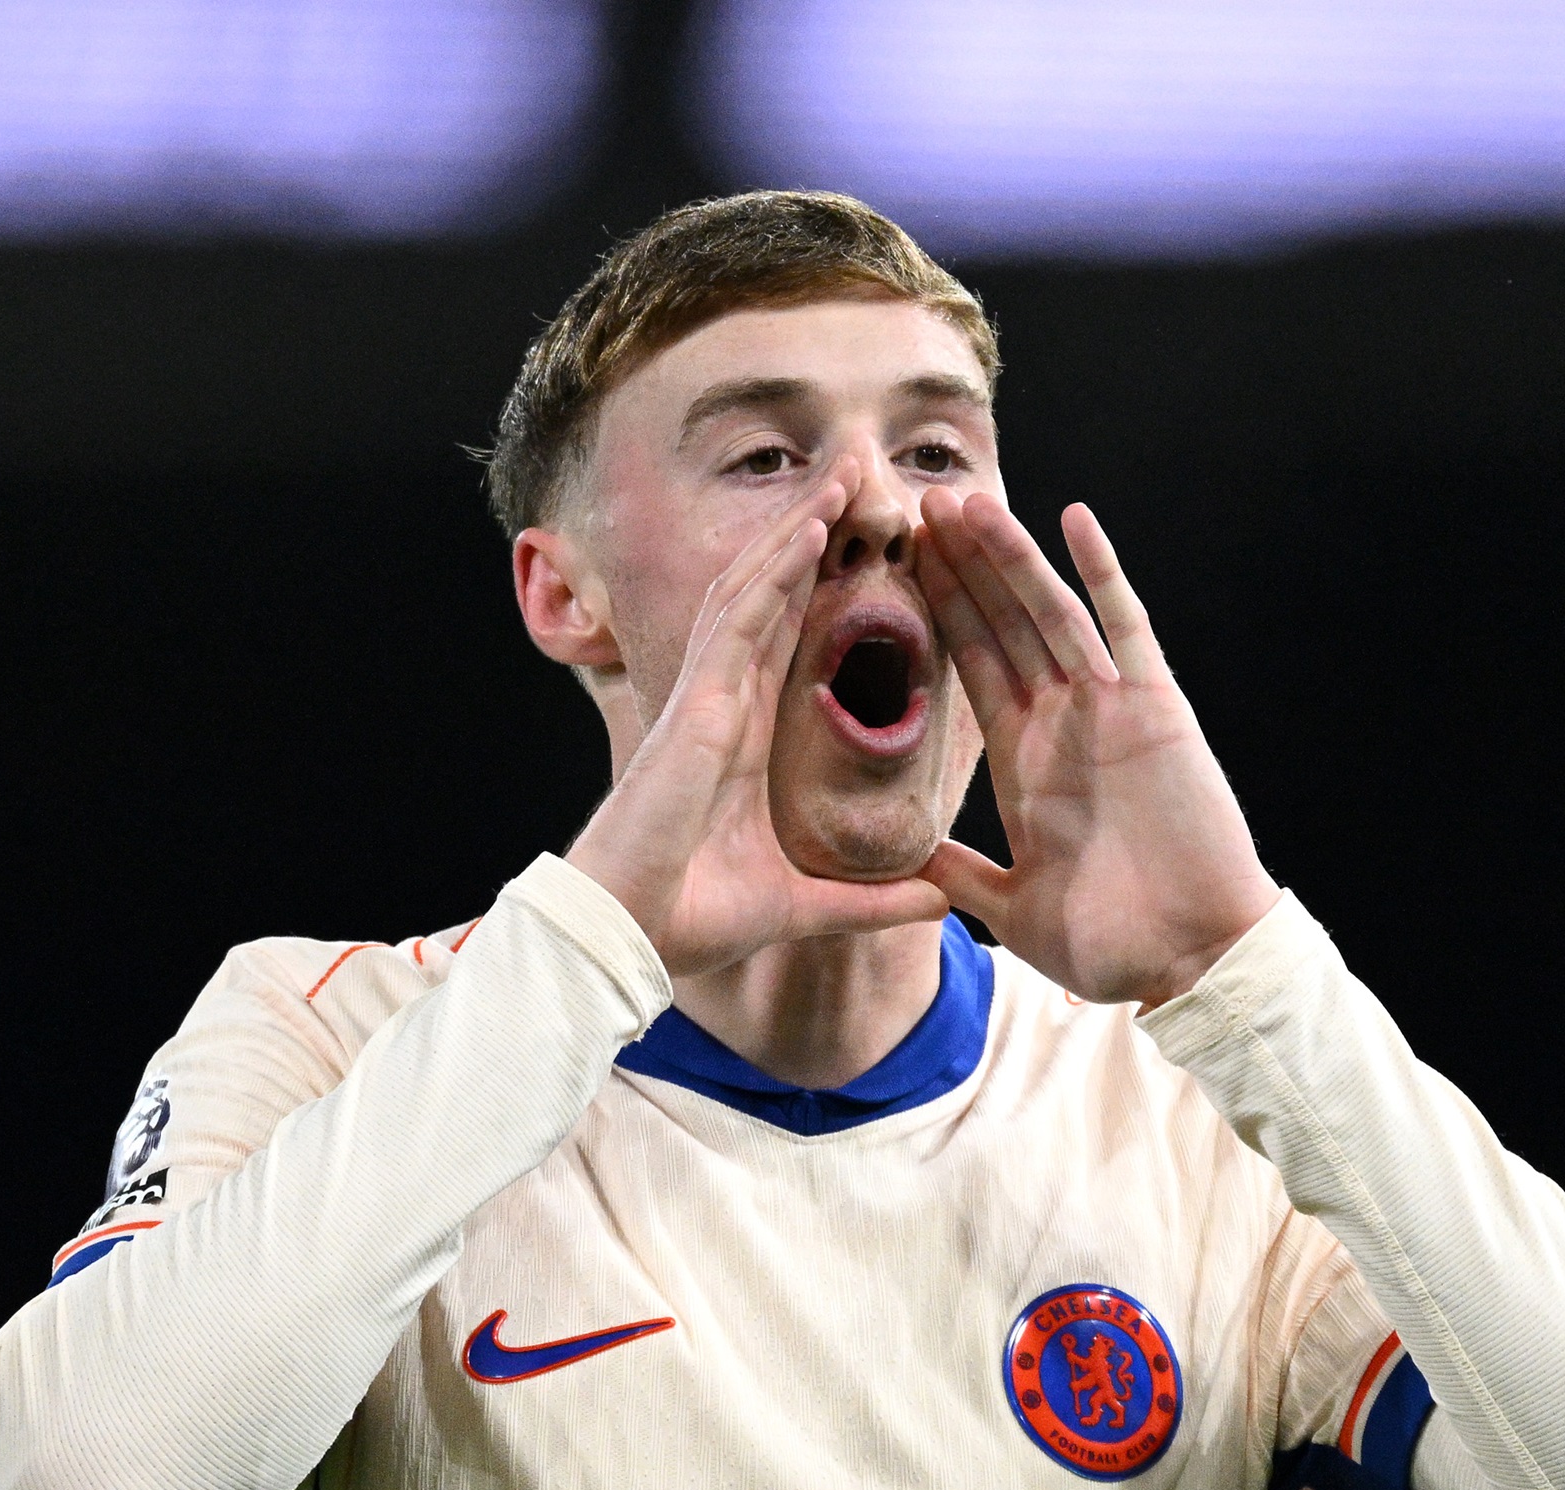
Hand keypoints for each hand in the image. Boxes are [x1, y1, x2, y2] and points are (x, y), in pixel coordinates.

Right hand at [567, 481, 949, 977]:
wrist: (629, 938)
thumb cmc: (691, 920)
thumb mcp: (805, 907)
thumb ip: (868, 904)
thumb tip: (936, 902)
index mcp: (744, 741)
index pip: (790, 644)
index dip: (821, 591)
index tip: (866, 551)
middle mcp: (725, 707)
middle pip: (772, 599)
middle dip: (811, 537)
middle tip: (856, 480)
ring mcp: (707, 700)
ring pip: (755, 591)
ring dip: (797, 531)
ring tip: (842, 476)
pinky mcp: (696, 706)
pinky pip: (739, 621)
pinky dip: (774, 571)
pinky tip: (810, 529)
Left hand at [916, 492, 1277, 1006]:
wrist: (1192, 961)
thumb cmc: (1113, 944)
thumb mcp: (1014, 908)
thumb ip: (963, 876)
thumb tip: (905, 863)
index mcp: (1024, 762)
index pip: (970, 665)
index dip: (937, 612)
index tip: (899, 562)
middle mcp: (1062, 723)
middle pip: (1001, 623)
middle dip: (962, 566)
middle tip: (919, 505)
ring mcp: (1109, 710)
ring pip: (1047, 613)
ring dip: (1008, 556)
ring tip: (965, 502)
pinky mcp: (1156, 710)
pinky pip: (1125, 628)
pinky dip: (1101, 572)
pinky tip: (1074, 518)